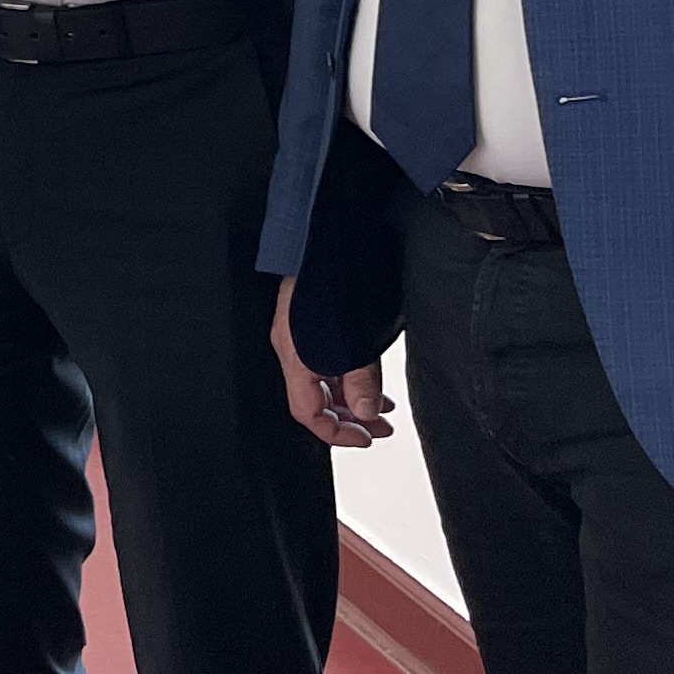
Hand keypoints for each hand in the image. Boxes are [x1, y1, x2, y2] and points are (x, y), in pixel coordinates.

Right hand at [269, 276, 392, 447]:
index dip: (336, 433)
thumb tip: (366, 412)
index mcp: (295, 356)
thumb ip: (361, 379)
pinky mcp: (309, 321)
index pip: (308, 412)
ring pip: (323, 381)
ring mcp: (299, 334)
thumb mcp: (355, 339)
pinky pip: (325, 362)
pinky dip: (347, 377)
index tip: (365, 439)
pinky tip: (368, 378)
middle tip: (380, 428)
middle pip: (316, 400)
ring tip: (381, 408)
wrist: (326, 234)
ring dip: (352, 399)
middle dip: (350, 419)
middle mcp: (292, 348)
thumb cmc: (336, 278)